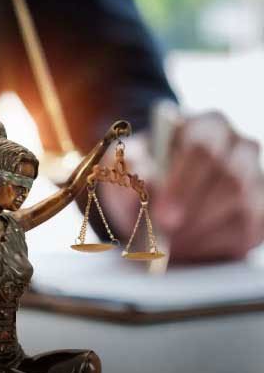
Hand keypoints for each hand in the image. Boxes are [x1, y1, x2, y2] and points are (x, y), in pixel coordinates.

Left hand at [100, 111, 263, 261]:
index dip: (182, 184)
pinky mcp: (259, 213)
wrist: (148, 195)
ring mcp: (255, 179)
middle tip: (166, 235)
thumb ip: (131, 169)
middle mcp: (239, 147)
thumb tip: (149, 179)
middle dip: (194, 212)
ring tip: (168, 243)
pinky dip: (212, 245)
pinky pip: (246, 231)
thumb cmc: (138, 173)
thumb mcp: (122, 166)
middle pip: (229, 179)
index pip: (202, 148)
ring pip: (241, 207)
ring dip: (200, 231)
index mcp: (207, 125)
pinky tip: (186, 247)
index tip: (161, 215)